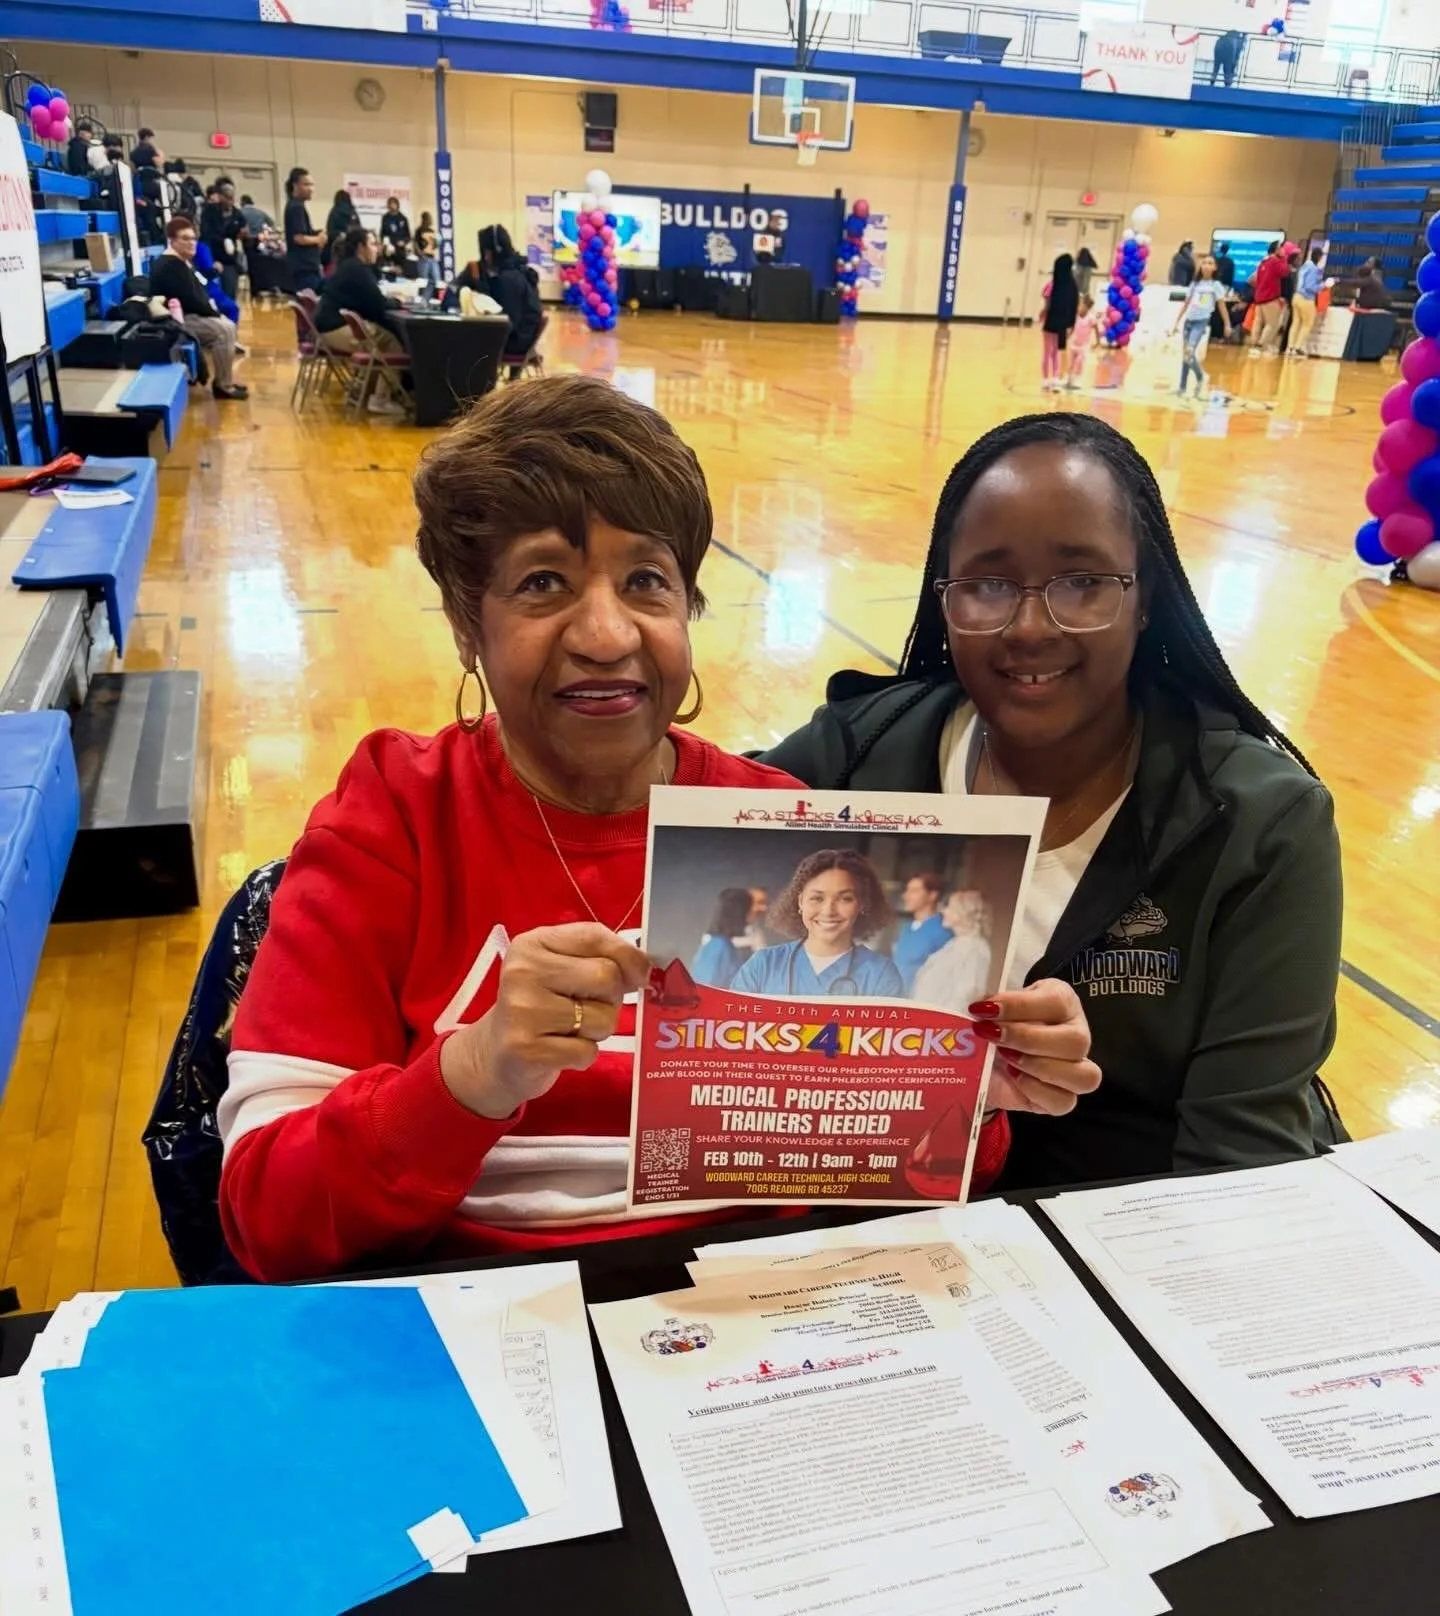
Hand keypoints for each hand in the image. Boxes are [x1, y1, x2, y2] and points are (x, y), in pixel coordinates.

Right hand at [441, 923, 650, 1120]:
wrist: (494, 1054)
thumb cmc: (540, 1007)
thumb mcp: (561, 969)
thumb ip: (600, 957)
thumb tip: (644, 968)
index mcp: (533, 943)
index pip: (596, 936)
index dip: (629, 956)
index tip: (638, 975)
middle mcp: (522, 971)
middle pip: (606, 977)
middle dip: (610, 999)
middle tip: (587, 1008)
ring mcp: (522, 1010)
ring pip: (603, 1019)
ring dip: (597, 1031)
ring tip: (568, 1030)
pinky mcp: (527, 1049)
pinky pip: (588, 1052)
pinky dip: (583, 1056)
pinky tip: (559, 1050)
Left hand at [969, 980, 1101, 1116]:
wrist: (982, 1058)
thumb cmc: (994, 1024)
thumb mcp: (993, 1007)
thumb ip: (993, 1004)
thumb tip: (984, 1008)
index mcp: (1062, 1002)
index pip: (1057, 1002)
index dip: (1020, 1006)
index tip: (986, 1009)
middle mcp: (1077, 1033)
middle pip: (1077, 1042)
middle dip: (1027, 1039)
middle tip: (993, 1034)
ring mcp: (1076, 1069)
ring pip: (1083, 1076)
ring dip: (1037, 1066)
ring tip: (1004, 1056)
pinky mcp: (1063, 1099)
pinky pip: (1063, 1101)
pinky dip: (1035, 1090)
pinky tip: (1012, 1076)